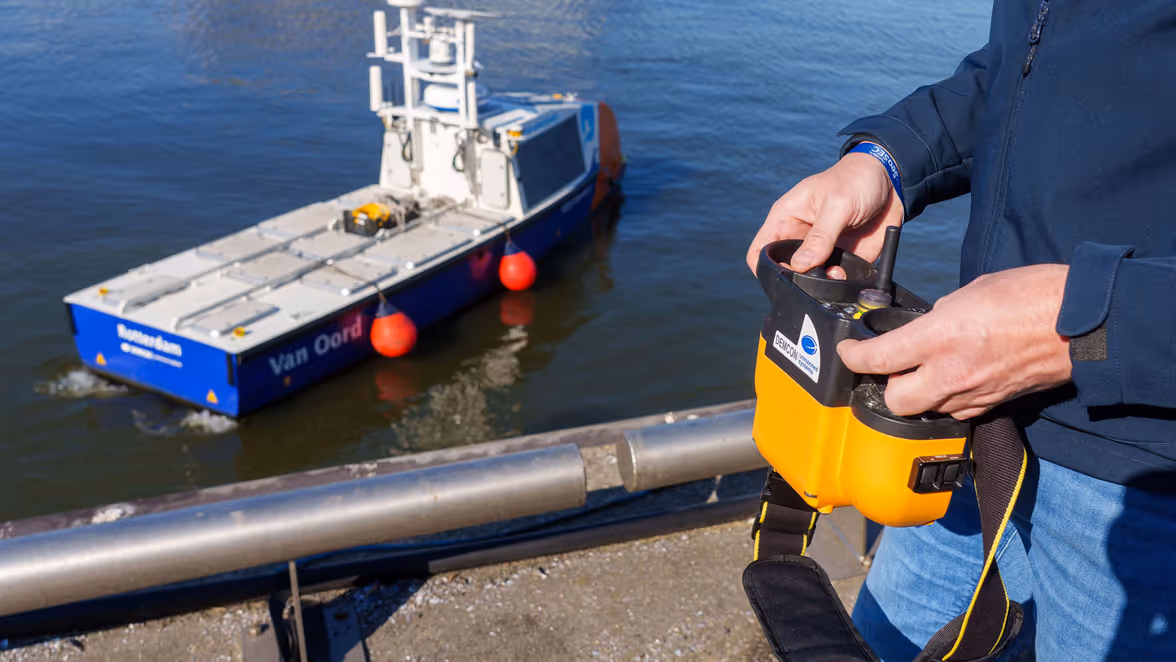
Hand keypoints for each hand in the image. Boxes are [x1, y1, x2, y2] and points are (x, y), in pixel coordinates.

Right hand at [746, 150, 903, 276]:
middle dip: (796, 280)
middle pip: (783, 270)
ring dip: (820, 284)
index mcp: (786, 219)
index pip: (760, 250)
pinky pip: (834, 280)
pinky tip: (848, 273)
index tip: (784, 275)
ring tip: (837, 273)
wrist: (892, 182)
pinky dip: (840, 284)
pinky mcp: (841, 260)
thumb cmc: (856, 180)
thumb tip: (799, 265)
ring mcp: (820, 251)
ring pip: (808, 280)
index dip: (764, 266)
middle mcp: (799, 238)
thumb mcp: (837, 204)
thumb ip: (820, 236)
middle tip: (816, 275)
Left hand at [837, 265, 1072, 419]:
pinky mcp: (993, 405)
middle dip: (885, 387)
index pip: (878, 359)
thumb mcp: (970, 293)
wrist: (1081, 322)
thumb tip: (921, 329)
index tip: (848, 350)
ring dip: (918, 396)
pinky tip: (952, 382)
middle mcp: (951, 373)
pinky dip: (947, 401)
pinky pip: (956, 412)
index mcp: (940, 337)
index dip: (852, 357)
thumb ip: (937, 317)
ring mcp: (973, 394)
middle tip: (888, 367)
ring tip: (923, 372)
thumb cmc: (1030, 296)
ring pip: (926, 411)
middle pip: (895, 401)